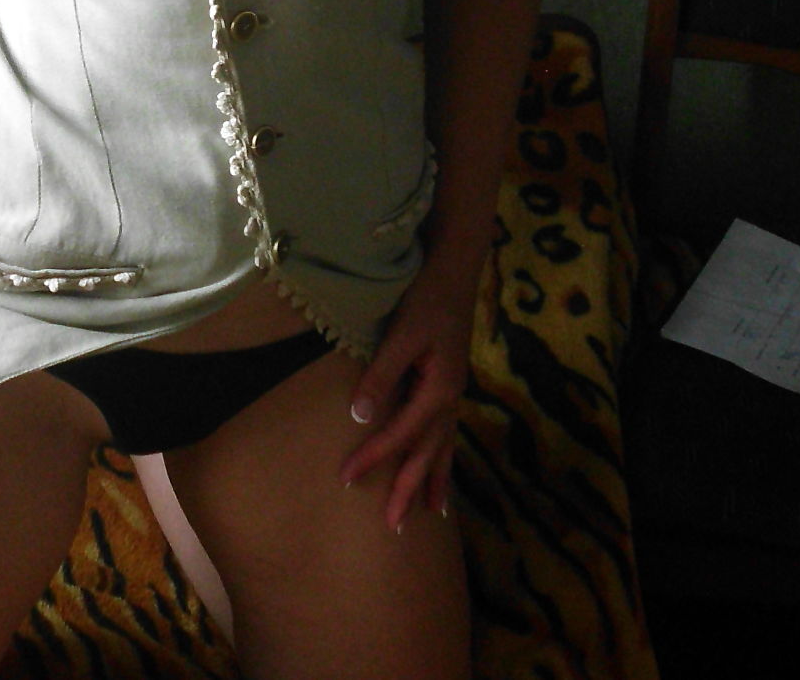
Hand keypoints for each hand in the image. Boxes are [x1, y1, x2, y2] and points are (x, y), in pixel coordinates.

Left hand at [337, 257, 477, 530]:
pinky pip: (446, 433)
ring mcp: (453, 394)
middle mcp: (450, 399)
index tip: (345, 477)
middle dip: (409, 490)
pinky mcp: (449, 385)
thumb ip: (381, 375)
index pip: (399, 433)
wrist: (454, 271)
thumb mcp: (401, 333)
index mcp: (439, 389)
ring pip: (442, 448)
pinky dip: (442, 458)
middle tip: (392, 528)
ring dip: (432, 482)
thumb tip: (359, 416)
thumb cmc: (426, 298)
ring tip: (427, 516)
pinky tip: (440, 469)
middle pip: (427, 453)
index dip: (373, 456)